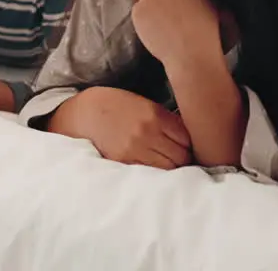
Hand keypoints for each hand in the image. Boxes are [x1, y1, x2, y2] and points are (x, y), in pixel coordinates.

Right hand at [49, 86, 191, 169]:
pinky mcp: (124, 162)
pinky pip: (150, 173)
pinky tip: (153, 164)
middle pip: (182, 157)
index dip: (192, 143)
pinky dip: (156, 171)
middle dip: (184, 157)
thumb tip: (191, 138)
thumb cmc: (117, 105)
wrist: (85, 113)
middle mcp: (147, 133)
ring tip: (167, 161)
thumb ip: (166, 120)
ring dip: (172, 166)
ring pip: (169, 168)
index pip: (188, 139)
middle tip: (181, 155)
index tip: (189, 144)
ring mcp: (135, 150)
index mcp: (155, 116)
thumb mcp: (145, 104)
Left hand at [130, 0, 220, 61]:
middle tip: (174, 15)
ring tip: (166, 26)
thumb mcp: (213, 2)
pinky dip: (145, 20)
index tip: (183, 3)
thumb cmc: (207, 31)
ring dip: (154, 8)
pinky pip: (140, 12)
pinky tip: (157, 31)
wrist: (191, 55)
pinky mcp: (137, 12)